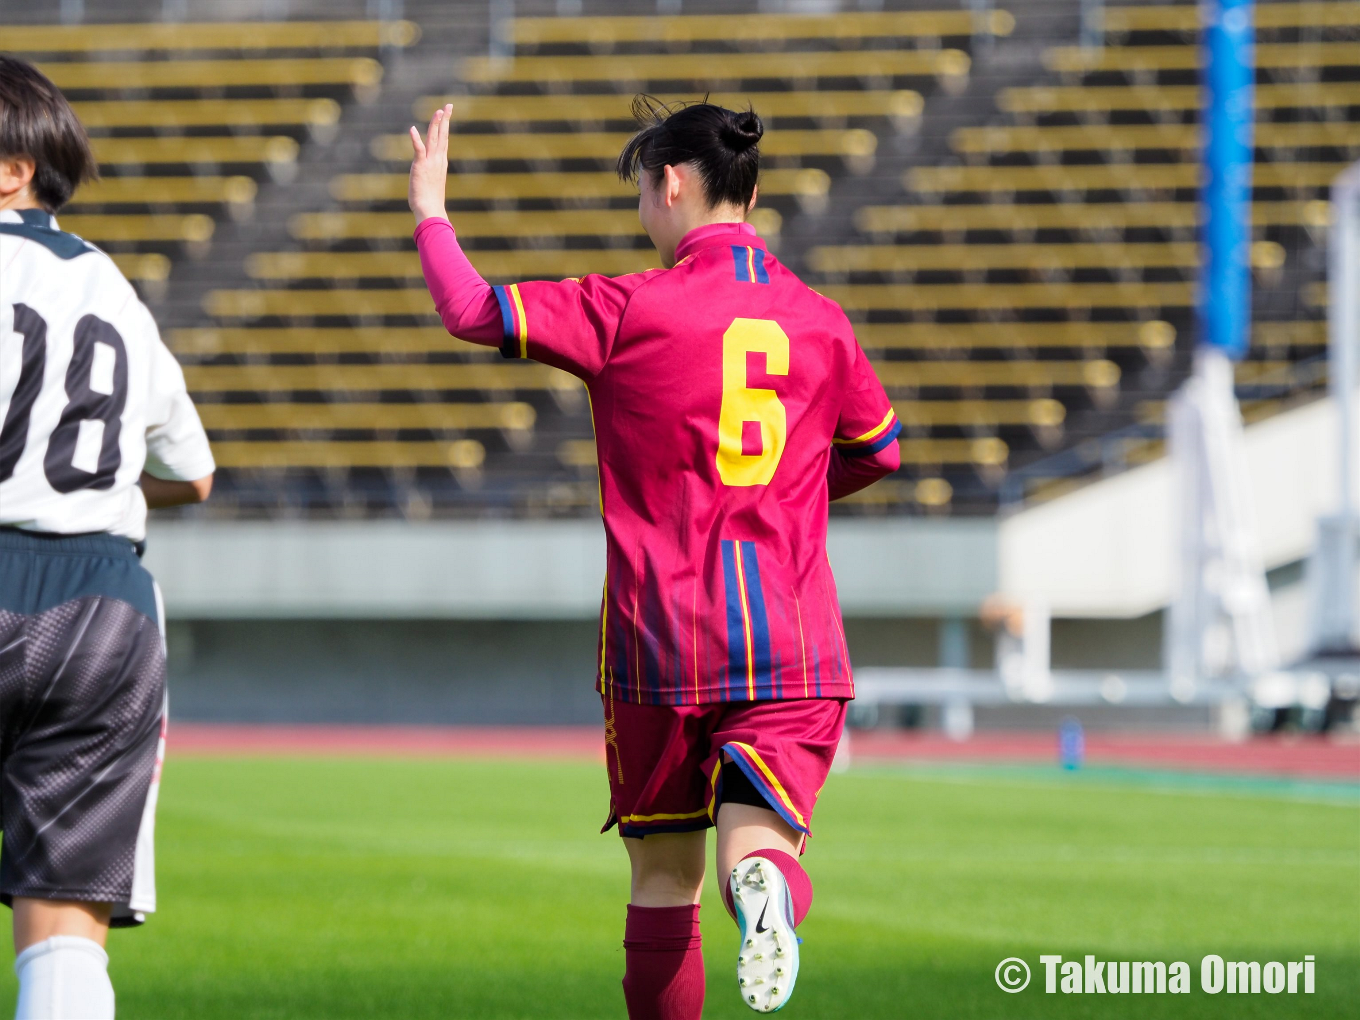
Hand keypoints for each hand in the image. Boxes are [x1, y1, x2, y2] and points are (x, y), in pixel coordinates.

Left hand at [409, 103, 452, 225]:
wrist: (430, 210)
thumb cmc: (430, 202)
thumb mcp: (431, 184)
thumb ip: (430, 176)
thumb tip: (428, 179)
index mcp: (441, 163)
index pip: (444, 140)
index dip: (445, 126)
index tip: (447, 114)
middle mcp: (438, 160)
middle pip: (443, 135)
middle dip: (445, 119)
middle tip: (448, 106)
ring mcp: (430, 162)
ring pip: (434, 139)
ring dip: (436, 124)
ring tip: (438, 111)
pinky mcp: (420, 166)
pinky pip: (418, 150)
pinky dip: (416, 139)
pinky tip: (413, 129)